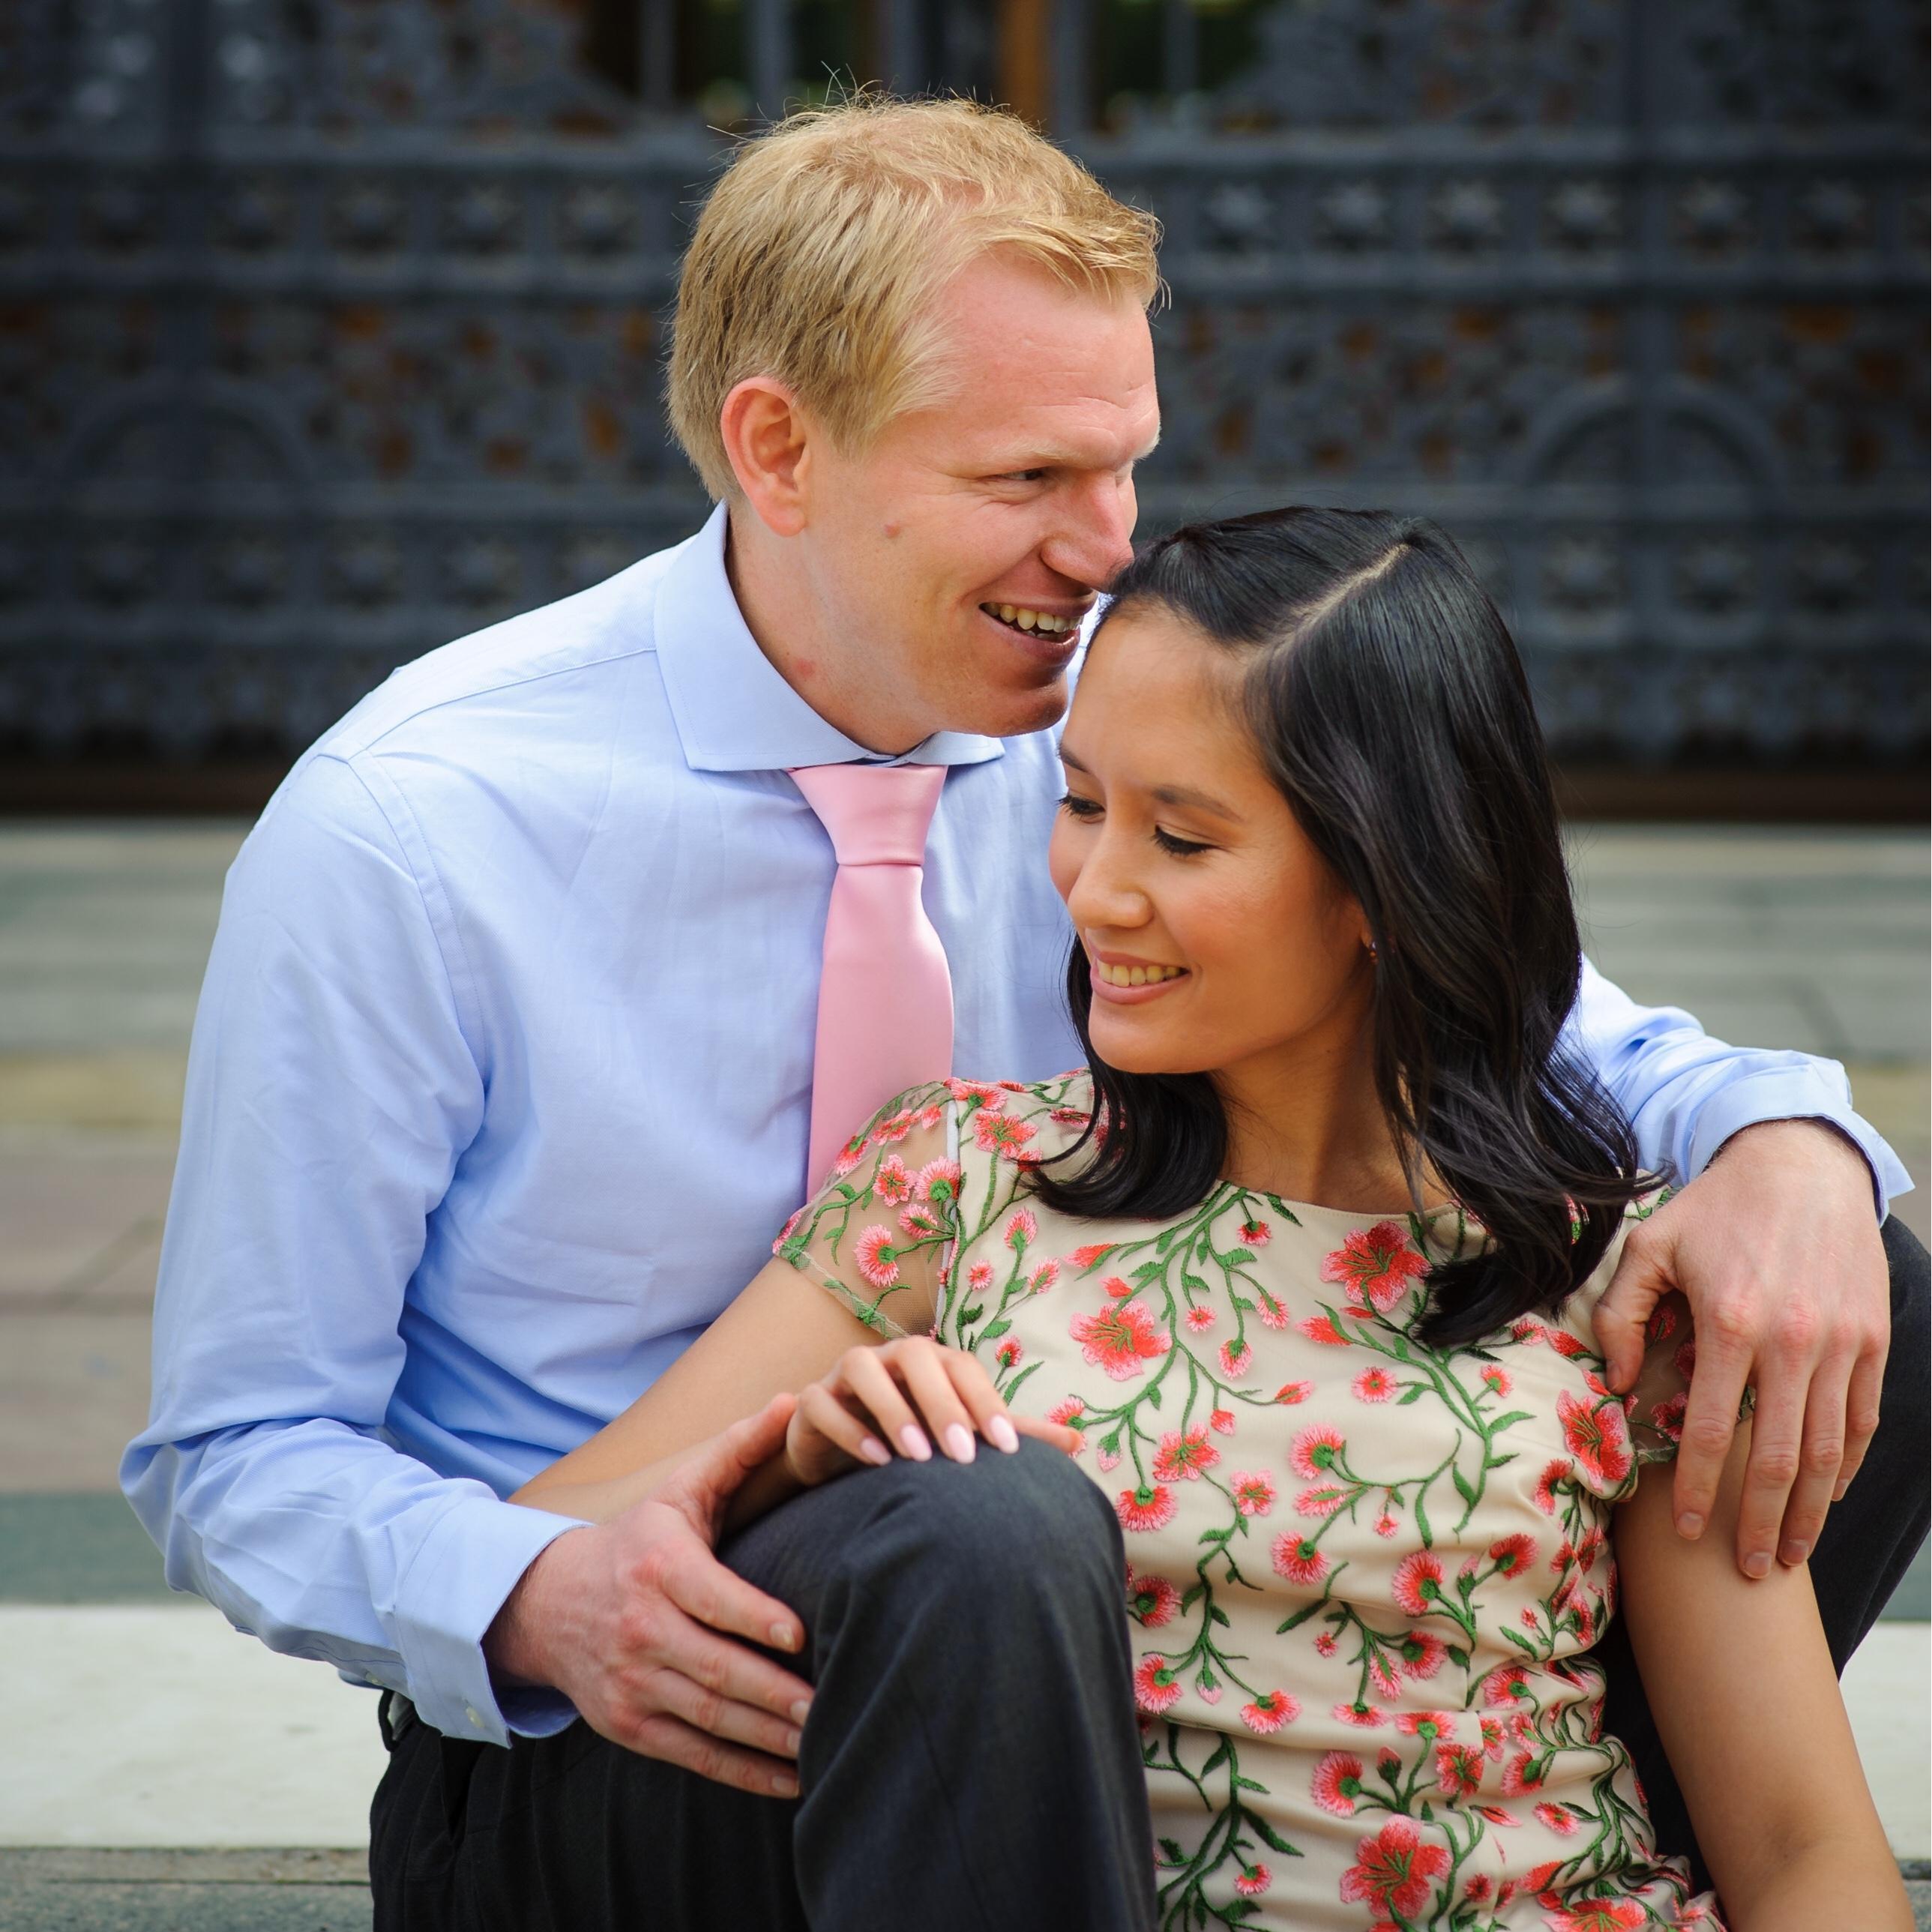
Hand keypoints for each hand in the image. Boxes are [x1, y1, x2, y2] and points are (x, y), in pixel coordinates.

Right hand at [485, 1394, 815, 1796]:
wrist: (549, 1604)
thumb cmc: (639, 1540)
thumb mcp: (679, 1490)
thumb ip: (737, 1451)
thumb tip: (794, 1402)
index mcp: (658, 1570)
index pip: (710, 1599)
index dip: (754, 1620)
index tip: (799, 1635)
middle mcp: (642, 1631)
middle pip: (716, 1670)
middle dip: (774, 1693)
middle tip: (829, 1703)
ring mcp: (633, 1684)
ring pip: (710, 1720)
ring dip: (768, 1738)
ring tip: (823, 1739)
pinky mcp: (631, 1726)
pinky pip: (695, 1757)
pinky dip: (745, 1773)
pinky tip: (794, 1779)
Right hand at [786, 1334, 1080, 1488]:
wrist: (838, 1457)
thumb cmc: (910, 1440)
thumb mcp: (959, 1437)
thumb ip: (1008, 1436)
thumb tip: (1076, 1441)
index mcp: (929, 1362)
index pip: (961, 1366)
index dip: (985, 1401)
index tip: (1008, 1450)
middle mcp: (889, 1359)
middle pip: (915, 1356)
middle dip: (941, 1402)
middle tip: (962, 1455)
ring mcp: (845, 1375)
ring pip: (862, 1365)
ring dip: (891, 1407)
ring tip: (915, 1456)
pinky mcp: (811, 1401)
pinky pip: (822, 1401)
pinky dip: (847, 1427)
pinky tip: (875, 1460)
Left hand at [1592, 1121, 1888, 1578]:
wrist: (1801, 1165)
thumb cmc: (1715, 1208)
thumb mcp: (1648, 1246)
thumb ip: (1620, 1314)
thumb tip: (1617, 1384)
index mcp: (1732, 1322)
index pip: (1714, 1432)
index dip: (1701, 1491)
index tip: (1688, 1531)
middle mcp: (1794, 1342)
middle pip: (1779, 1459)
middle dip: (1761, 1523)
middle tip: (1747, 1569)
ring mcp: (1842, 1344)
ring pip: (1829, 1450)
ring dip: (1809, 1510)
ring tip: (1789, 1552)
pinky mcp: (1874, 1340)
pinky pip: (1864, 1419)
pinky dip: (1848, 1465)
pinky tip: (1826, 1494)